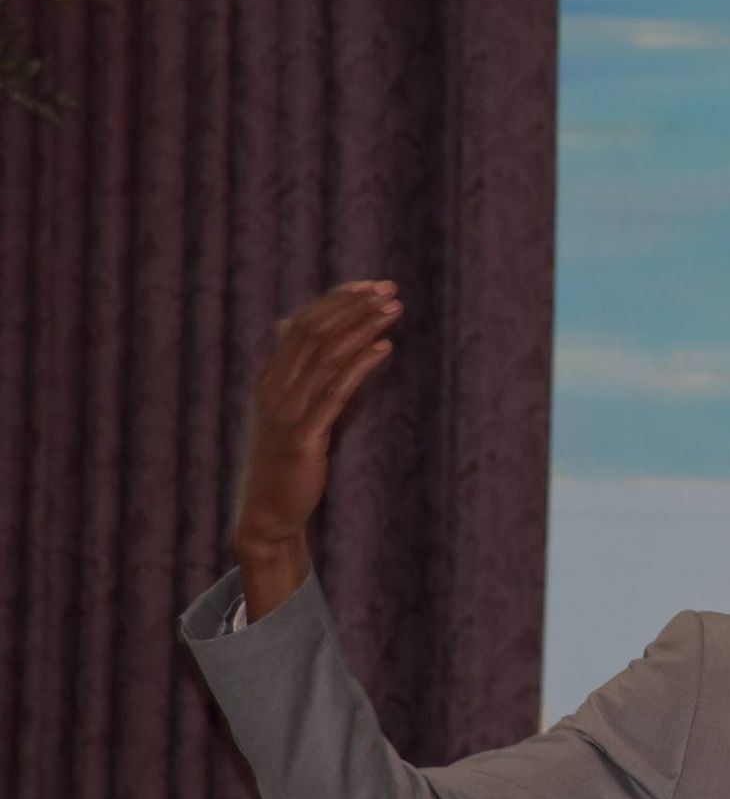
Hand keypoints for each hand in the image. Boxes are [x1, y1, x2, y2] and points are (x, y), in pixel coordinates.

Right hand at [233, 281, 403, 616]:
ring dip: (362, 328)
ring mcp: (286, 412)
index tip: (369, 285)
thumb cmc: (287, 463)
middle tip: (390, 289)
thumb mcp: (290, 414)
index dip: (336, 300)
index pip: (303, 324)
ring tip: (393, 310)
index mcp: (270, 379)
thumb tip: (310, 339)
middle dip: (353, 306)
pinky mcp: (302, 437)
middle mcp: (274, 389)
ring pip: (326, 356)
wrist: (267, 513)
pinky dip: (360, 366)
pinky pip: (334, 393)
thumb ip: (301, 378)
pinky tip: (384, 349)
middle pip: (314, 332)